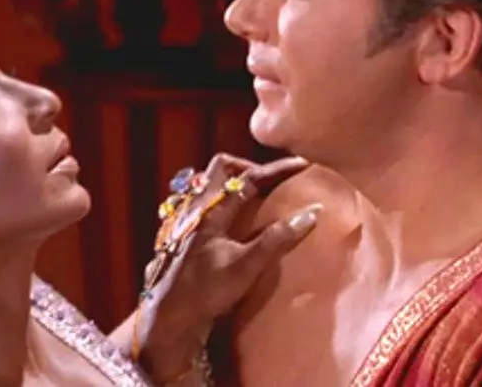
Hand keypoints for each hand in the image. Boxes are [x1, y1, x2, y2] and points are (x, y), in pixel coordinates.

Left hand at [138, 154, 321, 380]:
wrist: (169, 317)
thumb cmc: (206, 291)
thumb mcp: (246, 266)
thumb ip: (277, 239)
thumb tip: (311, 212)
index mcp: (211, 211)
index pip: (248, 178)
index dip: (277, 169)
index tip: (302, 165)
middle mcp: (195, 208)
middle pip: (220, 167)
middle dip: (248, 167)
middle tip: (271, 181)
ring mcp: (184, 220)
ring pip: (208, 184)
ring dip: (232, 183)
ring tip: (254, 196)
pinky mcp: (181, 235)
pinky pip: (202, 203)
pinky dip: (221, 200)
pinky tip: (232, 220)